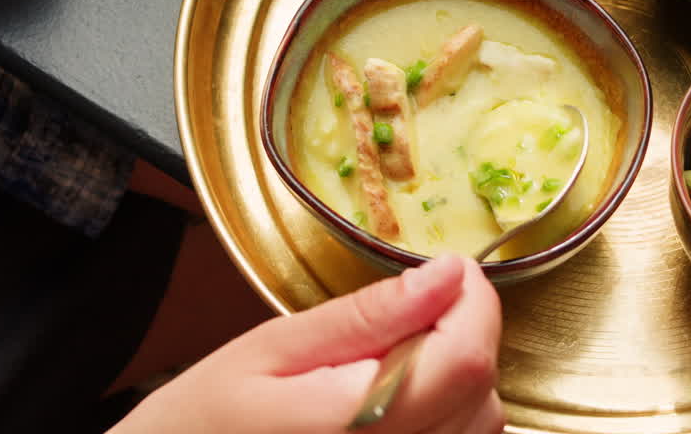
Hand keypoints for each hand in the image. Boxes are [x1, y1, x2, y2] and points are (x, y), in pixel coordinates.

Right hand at [108, 254, 502, 433]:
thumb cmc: (207, 418)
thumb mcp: (273, 349)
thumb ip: (365, 316)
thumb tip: (448, 274)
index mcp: (356, 423)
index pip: (466, 358)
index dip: (475, 302)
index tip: (450, 271)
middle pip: (483, 393)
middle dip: (465, 334)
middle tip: (410, 311)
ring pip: (483, 425)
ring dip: (460, 378)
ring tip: (394, 359)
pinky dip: (451, 416)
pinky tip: (400, 398)